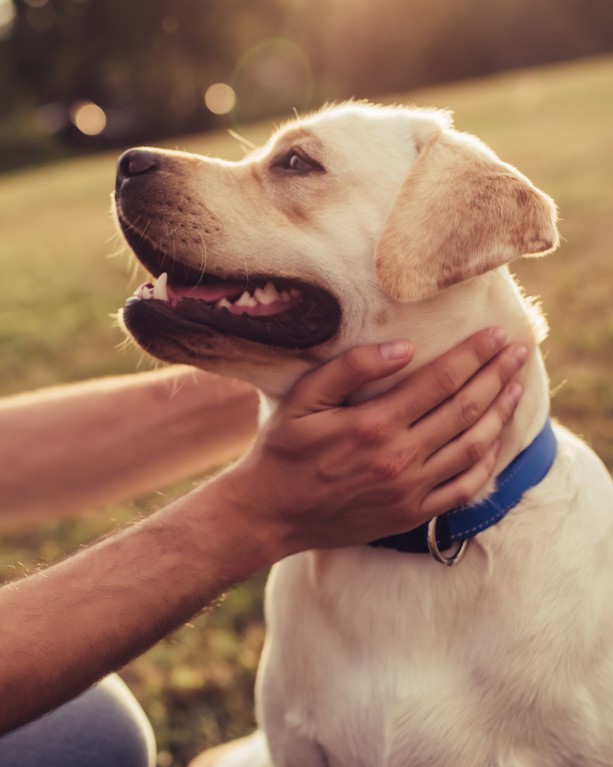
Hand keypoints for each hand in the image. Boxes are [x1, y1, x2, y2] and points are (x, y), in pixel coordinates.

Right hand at [223, 328, 525, 559]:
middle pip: (465, 409)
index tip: (497, 336)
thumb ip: (350, 368)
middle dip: (497, 376)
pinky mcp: (412, 514)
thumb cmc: (284, 451)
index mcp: (374, 424)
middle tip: (519, 352)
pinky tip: (496, 441)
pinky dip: (487, 463)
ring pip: (472, 447)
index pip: (441, 381)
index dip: (474, 355)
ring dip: (500, 414)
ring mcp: (410, 490)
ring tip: (516, 388)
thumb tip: (403, 348)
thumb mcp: (303, 399)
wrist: (272, 513)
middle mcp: (400, 458)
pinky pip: (463, 488)